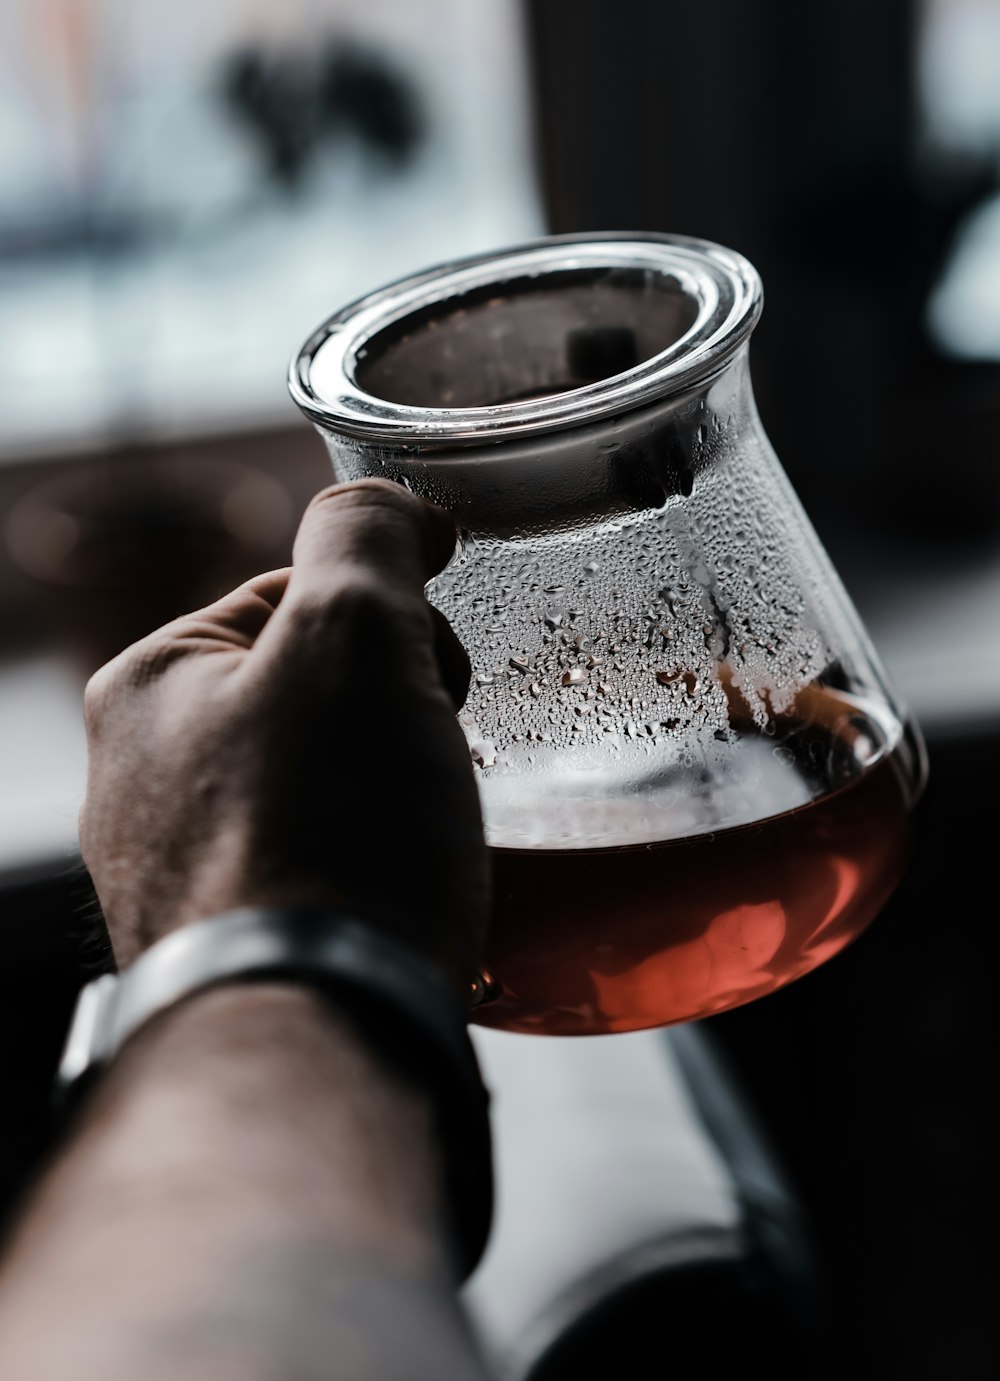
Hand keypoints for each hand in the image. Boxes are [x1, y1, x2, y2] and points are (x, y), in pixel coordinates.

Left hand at [80, 478, 485, 1000]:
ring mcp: (180, 873)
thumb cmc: (329, 831)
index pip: (297, 597)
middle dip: (397, 706)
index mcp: (150, 684)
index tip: (444, 664)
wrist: (318, 1029)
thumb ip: (365, 535)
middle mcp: (139, 779)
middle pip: (313, 692)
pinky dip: (373, 863)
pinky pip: (321, 866)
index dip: (393, 616)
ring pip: (322, 782)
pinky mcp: (231, 947)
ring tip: (427, 829)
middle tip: (438, 750)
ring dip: (391, 785)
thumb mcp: (354, 633)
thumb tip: (391, 507)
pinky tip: (405, 889)